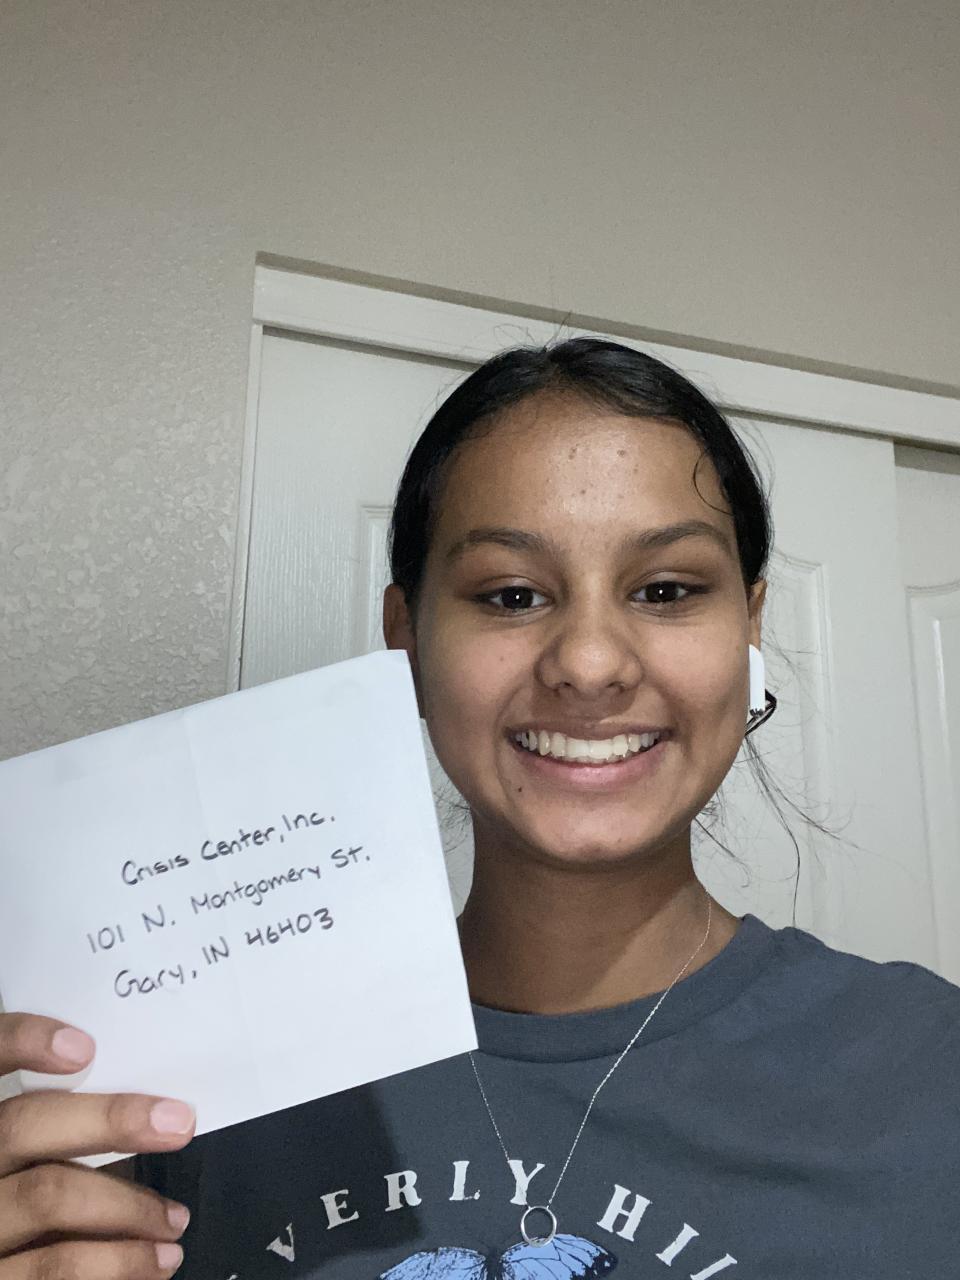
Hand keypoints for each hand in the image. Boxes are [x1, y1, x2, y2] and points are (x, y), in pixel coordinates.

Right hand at [0, 1012, 194, 1277]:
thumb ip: (54, 1129)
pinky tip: (154, 1264)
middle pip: (23, 1127)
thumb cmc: (23, 1207)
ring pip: (47, 1197)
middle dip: (109, 1120)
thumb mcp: (25, 1157)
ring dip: (127, 1207)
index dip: (21, 1041)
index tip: (84, 1047)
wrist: (8, 1258)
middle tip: (179, 1123)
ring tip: (175, 1221)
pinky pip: (51, 1268)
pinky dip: (115, 1265)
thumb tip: (142, 1105)